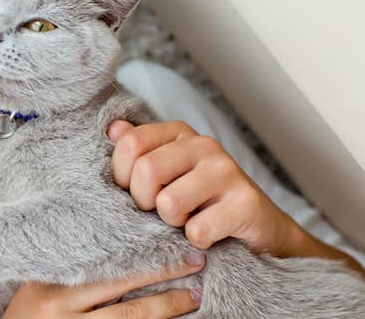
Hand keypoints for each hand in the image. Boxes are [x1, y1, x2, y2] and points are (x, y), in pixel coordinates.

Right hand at [2, 258, 203, 318]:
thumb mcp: (37, 290)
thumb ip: (67, 270)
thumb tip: (115, 247)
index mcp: (49, 283)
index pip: (99, 260)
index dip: (136, 248)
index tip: (164, 236)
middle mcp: (60, 307)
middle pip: (120, 284)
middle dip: (161, 271)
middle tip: (195, 260)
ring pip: (130, 316)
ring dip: (167, 304)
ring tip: (194, 295)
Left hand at [106, 120, 364, 276]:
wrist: (258, 227)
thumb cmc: (200, 200)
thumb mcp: (165, 173)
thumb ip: (137, 152)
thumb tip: (113, 130)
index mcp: (179, 133)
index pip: (130, 144)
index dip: (122, 176)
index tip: (137, 191)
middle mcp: (205, 145)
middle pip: (146, 172)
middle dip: (145, 202)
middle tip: (163, 210)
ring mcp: (228, 171)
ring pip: (169, 203)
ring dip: (173, 223)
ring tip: (188, 220)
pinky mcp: (246, 203)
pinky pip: (197, 231)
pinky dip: (197, 241)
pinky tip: (210, 234)